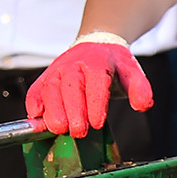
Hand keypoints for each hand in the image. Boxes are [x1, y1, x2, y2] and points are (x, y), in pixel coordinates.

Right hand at [25, 35, 153, 137]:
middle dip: (73, 111)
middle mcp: (74, 64)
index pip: (96, 83)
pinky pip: (36, 88)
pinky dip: (33, 101)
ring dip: (52, 110)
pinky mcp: (45, 77)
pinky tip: (35, 116)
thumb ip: (140, 88)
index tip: (97, 123)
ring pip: (50, 88)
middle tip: (77, 131)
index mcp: (98, 62)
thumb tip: (143, 105)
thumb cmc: (113, 65)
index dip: (95, 104)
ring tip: (57, 129)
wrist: (96, 45)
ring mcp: (57, 70)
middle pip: (70, 87)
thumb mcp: (132, 72)